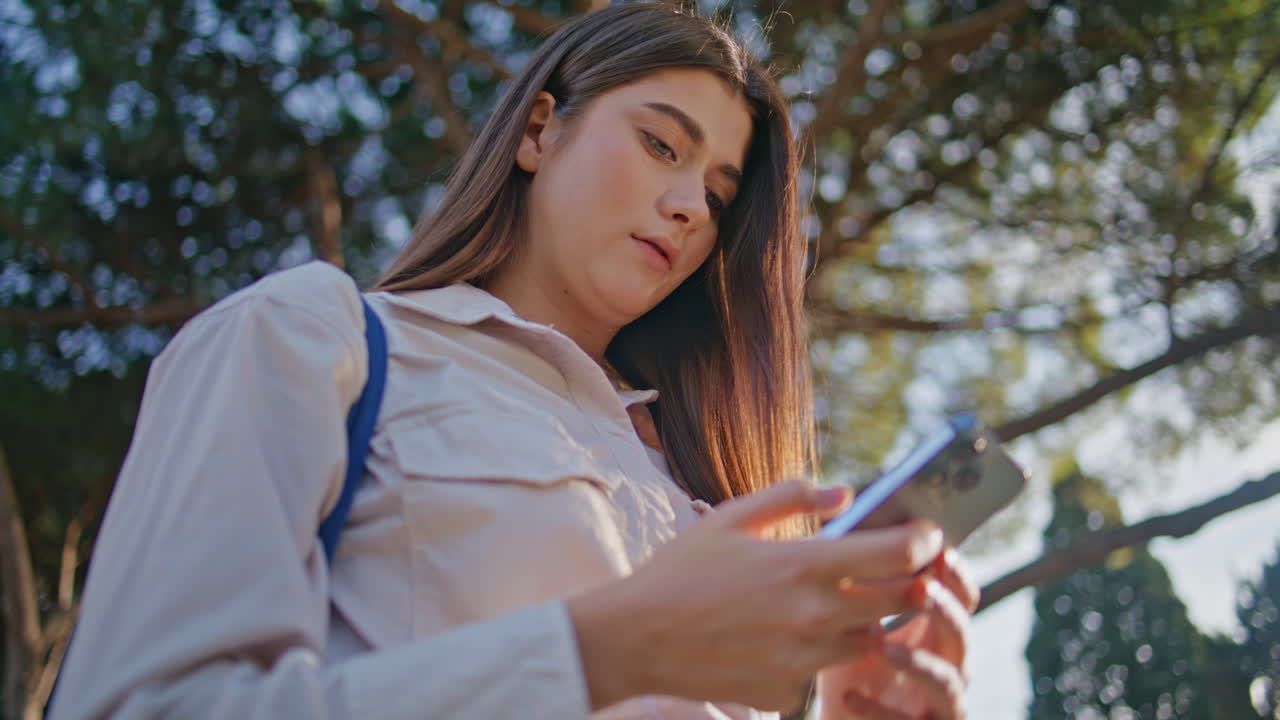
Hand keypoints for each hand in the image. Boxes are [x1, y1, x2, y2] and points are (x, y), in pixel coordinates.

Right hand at [566, 480, 947, 712]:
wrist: (634, 639)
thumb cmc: (680, 572)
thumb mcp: (731, 518)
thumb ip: (791, 497)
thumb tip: (844, 494)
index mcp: (804, 564)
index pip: (901, 554)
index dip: (925, 540)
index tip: (924, 533)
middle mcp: (814, 615)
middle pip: (904, 600)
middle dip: (910, 580)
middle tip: (894, 567)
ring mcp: (804, 661)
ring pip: (871, 640)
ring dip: (866, 620)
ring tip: (832, 601)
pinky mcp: (788, 692)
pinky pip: (826, 673)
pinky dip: (821, 655)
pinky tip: (788, 638)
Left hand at [817, 548, 978, 719]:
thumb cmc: (850, 670)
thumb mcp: (855, 628)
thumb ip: (865, 595)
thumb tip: (851, 541)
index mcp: (939, 635)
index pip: (962, 600)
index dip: (956, 576)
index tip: (940, 551)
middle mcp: (950, 667)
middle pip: (962, 633)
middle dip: (944, 609)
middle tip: (919, 587)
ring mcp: (942, 705)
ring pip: (947, 682)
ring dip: (918, 663)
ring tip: (884, 647)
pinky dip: (880, 710)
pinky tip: (850, 696)